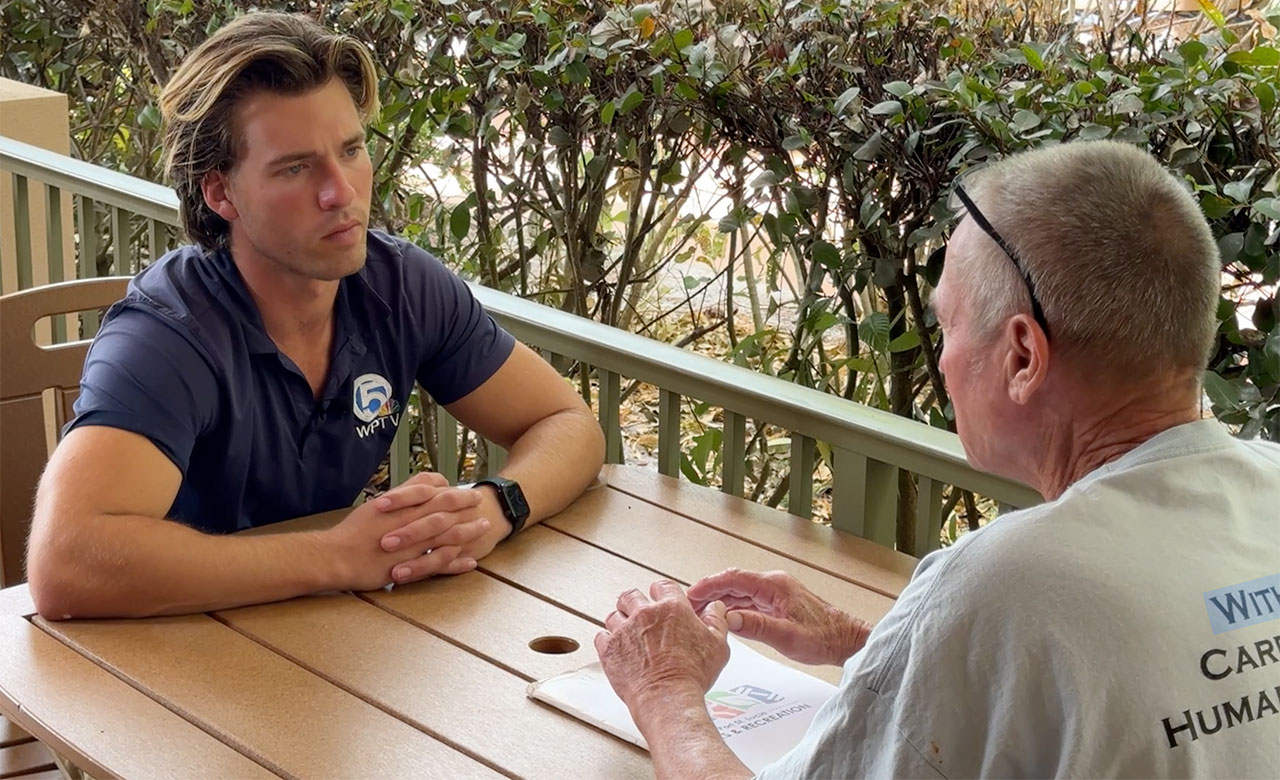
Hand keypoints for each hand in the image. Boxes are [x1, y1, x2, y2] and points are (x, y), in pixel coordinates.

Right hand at [323, 474, 488, 589]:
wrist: (336, 556)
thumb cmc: (353, 532)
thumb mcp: (376, 506)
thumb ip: (399, 496)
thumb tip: (416, 486)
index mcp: (401, 506)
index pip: (434, 492)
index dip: (452, 491)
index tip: (465, 491)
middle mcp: (410, 522)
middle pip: (446, 510)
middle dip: (466, 506)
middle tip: (481, 504)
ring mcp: (413, 544)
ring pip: (448, 535)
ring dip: (469, 531)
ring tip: (484, 528)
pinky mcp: (411, 566)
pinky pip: (439, 564)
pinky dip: (457, 563)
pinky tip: (471, 562)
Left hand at [595, 579, 729, 714]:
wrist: (667, 697)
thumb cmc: (692, 674)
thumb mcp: (718, 645)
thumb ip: (716, 621)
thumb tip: (715, 608)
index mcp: (672, 608)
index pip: (662, 586)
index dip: (661, 592)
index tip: (660, 598)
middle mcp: (645, 614)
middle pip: (631, 596)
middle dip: (634, 602)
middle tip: (638, 613)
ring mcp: (624, 630)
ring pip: (614, 615)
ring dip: (620, 621)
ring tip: (627, 632)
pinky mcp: (609, 649)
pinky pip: (601, 636)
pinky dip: (606, 640)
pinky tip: (615, 647)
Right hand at [687, 569, 870, 665]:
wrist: (846, 640)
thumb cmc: (824, 638)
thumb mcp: (787, 637)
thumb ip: (756, 626)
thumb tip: (727, 619)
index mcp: (774, 585)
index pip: (733, 579)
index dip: (709, 585)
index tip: (691, 593)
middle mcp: (773, 584)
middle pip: (733, 583)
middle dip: (709, 593)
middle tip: (689, 606)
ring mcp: (774, 593)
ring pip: (739, 593)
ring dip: (719, 602)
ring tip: (699, 613)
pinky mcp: (776, 604)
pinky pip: (748, 602)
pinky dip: (732, 608)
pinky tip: (721, 618)